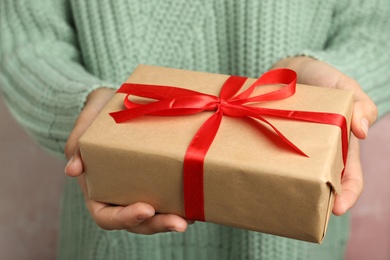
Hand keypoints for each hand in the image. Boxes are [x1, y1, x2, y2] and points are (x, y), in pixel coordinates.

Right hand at [64, 87, 189, 233]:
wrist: (116, 103)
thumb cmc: (98, 114)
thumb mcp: (85, 124)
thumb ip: (77, 145)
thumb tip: (72, 170)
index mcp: (97, 189)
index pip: (106, 216)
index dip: (124, 218)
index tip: (145, 209)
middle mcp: (119, 194)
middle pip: (136, 222)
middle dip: (157, 224)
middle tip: (180, 223)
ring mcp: (139, 188)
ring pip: (155, 214)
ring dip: (173, 218)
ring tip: (192, 216)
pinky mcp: (157, 178)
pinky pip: (167, 196)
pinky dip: (180, 202)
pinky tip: (196, 201)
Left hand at [272, 56, 377, 214]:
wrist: (291, 69)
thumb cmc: (324, 79)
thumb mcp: (346, 88)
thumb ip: (361, 104)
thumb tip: (363, 131)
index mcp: (341, 146)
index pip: (349, 179)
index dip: (347, 196)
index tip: (336, 209)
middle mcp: (317, 152)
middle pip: (319, 184)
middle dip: (312, 199)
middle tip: (298, 206)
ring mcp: (293, 149)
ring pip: (293, 174)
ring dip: (287, 185)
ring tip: (274, 193)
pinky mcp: (272, 141)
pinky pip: (270, 157)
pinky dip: (266, 164)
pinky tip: (254, 169)